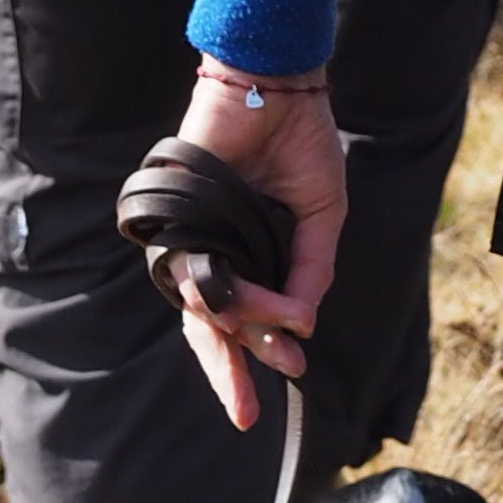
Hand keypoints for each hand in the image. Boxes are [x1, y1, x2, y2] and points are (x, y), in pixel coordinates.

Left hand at [169, 61, 346, 430]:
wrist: (275, 85)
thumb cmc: (300, 142)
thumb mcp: (322, 215)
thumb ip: (311, 269)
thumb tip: (301, 323)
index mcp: (248, 252)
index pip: (244, 314)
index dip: (261, 351)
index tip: (289, 376)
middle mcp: (218, 250)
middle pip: (212, 326)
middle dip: (229, 373)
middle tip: (246, 417)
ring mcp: (196, 237)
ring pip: (208, 307)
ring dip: (249, 329)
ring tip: (280, 340)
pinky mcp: (180, 220)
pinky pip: (202, 274)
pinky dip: (236, 294)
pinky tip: (262, 301)